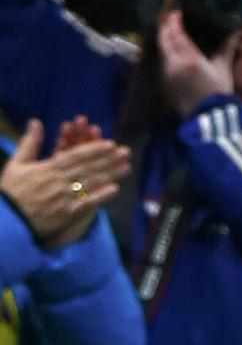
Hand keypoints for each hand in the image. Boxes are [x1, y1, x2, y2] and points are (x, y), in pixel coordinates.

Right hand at [0, 118, 129, 247]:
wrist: (4, 223)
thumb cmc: (10, 193)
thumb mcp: (16, 165)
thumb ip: (29, 143)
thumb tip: (36, 121)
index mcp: (48, 169)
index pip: (75, 156)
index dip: (94, 149)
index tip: (110, 143)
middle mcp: (59, 182)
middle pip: (88, 168)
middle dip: (109, 159)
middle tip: (126, 152)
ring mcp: (64, 199)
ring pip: (91, 183)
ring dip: (110, 174)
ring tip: (127, 167)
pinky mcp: (66, 215)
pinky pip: (86, 204)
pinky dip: (101, 196)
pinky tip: (115, 189)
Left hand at [158, 14, 238, 117]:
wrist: (207, 115)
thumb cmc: (218, 90)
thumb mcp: (223, 67)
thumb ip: (228, 47)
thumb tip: (238, 30)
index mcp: (189, 58)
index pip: (177, 35)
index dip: (174, 22)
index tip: (176, 13)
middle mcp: (174, 64)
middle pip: (164, 41)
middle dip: (165, 28)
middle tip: (170, 19)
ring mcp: (167, 74)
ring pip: (162, 51)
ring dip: (164, 39)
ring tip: (170, 31)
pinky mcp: (165, 82)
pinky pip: (163, 62)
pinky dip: (165, 51)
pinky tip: (170, 49)